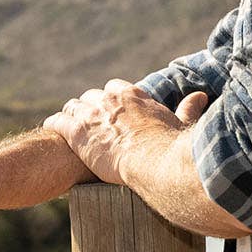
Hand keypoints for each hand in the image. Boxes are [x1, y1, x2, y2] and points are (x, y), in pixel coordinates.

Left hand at [44, 80, 194, 186]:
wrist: (155, 162)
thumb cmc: (171, 148)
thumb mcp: (179, 124)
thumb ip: (188, 109)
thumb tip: (200, 97)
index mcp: (133, 95)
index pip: (115, 89)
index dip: (110, 100)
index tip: (109, 110)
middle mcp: (110, 99)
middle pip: (91, 96)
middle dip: (88, 107)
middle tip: (86, 121)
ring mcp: (91, 114)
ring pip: (73, 107)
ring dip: (70, 115)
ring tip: (66, 125)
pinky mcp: (77, 133)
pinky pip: (57, 122)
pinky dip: (54, 124)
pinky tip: (51, 129)